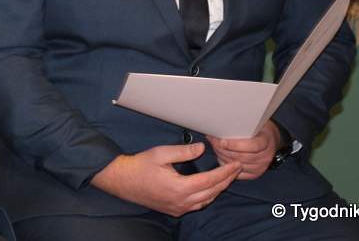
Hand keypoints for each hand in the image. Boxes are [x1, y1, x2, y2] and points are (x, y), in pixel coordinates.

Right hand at [90, 143, 240, 216]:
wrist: (122, 181)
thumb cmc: (140, 165)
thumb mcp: (161, 153)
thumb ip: (183, 151)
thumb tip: (201, 148)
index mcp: (180, 187)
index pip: (210, 181)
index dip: (225, 173)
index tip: (236, 165)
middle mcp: (181, 201)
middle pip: (212, 192)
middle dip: (226, 180)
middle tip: (236, 169)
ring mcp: (178, 208)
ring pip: (206, 201)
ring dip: (218, 189)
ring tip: (226, 177)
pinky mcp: (173, 210)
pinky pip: (197, 205)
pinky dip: (207, 197)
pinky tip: (209, 189)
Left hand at [206, 121, 280, 179]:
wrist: (268, 140)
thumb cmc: (258, 129)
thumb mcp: (253, 123)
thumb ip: (240, 124)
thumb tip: (218, 124)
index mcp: (267, 141)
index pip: (253, 146)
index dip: (236, 145)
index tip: (222, 141)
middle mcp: (266, 156)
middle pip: (242, 156)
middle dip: (224, 149)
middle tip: (213, 141)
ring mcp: (260, 167)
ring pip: (237, 165)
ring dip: (222, 156)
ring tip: (214, 146)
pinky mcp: (254, 174)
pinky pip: (236, 173)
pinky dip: (226, 164)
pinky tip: (220, 156)